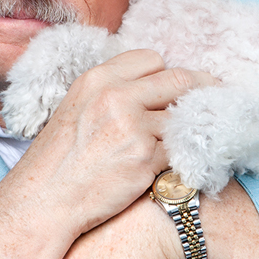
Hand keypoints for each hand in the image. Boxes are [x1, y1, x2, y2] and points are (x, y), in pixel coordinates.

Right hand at [11, 49, 216, 236]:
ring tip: (198, 133)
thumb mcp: (76, 108)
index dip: (166, 73)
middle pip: (178, 80)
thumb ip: (110, 92)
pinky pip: (180, 149)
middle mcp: (116, 97)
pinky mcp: (146, 159)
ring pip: (182, 117)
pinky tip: (184, 158)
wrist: (44, 200)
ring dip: (192, 126)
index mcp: (97, 79)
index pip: (151, 59)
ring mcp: (133, 127)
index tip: (178, 84)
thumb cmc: (57, 160)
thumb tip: (148, 87)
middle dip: (200, 88)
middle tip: (215, 96)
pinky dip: (184, 153)